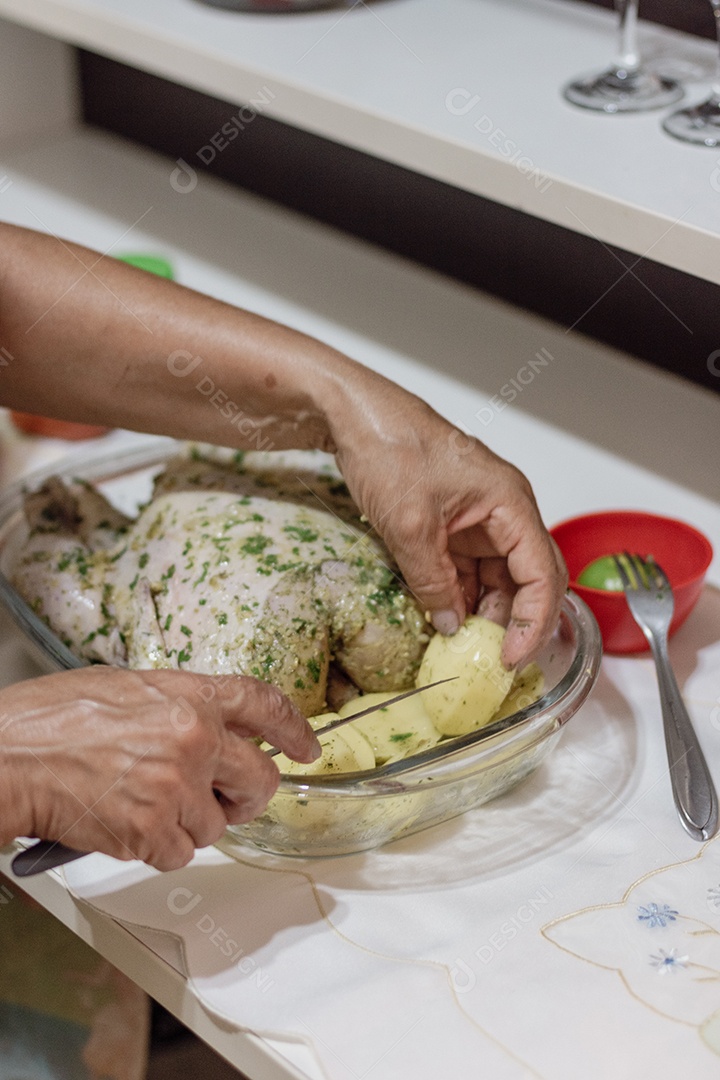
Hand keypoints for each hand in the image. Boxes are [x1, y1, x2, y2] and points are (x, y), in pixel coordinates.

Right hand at [0, 667, 319, 870]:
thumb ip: (178, 704)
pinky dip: (161, 849)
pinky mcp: (152, 832)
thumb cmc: (50, 719)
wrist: (6, 757)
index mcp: (188, 696)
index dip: (293, 727)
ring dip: (191, 824)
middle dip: (249, 795)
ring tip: (148, 804)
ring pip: (218, 825)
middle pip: (260, 779)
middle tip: (230, 799)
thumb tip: (211, 724)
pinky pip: (181, 855)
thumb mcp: (125, 686)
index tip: (305, 746)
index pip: (264, 704)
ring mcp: (175, 787)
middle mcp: (193, 739)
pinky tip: (131, 825)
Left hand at [332, 381, 566, 669]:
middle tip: (491, 661)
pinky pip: (467, 569)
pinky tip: (445, 622)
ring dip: (483, 613)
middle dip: (513, 621)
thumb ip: (432, 581)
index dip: (532, 621)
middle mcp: (504, 513)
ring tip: (462, 648)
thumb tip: (450, 626)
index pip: (543, 573)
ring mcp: (479, 520)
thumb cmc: (390, 446)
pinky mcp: (453, 526)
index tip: (511, 657)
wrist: (355, 415)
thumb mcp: (409, 525)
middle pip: (528, 579)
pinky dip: (460, 597)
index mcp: (510, 504)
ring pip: (496, 578)